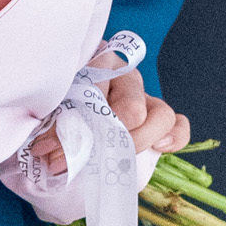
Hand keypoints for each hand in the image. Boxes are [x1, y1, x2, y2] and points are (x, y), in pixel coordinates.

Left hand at [31, 42, 190, 173]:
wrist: (64, 121)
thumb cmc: (56, 111)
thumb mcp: (49, 114)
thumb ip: (52, 127)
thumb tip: (48, 149)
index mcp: (96, 65)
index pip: (95, 90)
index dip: (75, 125)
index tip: (48, 150)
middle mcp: (124, 77)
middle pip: (131, 108)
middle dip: (107, 141)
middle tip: (78, 160)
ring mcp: (145, 96)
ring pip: (161, 115)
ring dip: (139, 143)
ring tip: (114, 160)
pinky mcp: (158, 117)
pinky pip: (177, 124)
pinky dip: (173, 137)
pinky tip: (158, 149)